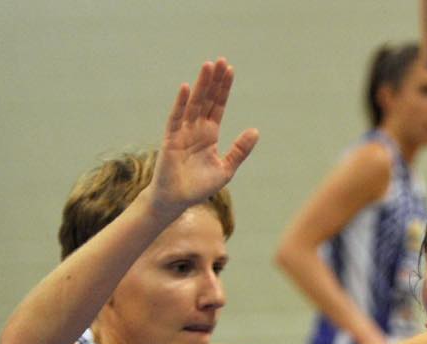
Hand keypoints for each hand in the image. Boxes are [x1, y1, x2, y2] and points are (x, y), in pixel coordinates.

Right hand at [149, 59, 258, 217]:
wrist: (178, 201)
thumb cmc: (200, 187)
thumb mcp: (227, 168)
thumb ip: (240, 150)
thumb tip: (255, 131)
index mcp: (209, 134)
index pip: (218, 106)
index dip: (224, 89)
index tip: (230, 70)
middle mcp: (196, 129)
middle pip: (206, 100)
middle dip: (214, 81)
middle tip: (221, 60)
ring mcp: (182, 132)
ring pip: (193, 104)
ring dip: (201, 85)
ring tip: (208, 66)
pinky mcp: (171, 139)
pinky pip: (176, 118)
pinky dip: (180, 104)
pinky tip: (186, 88)